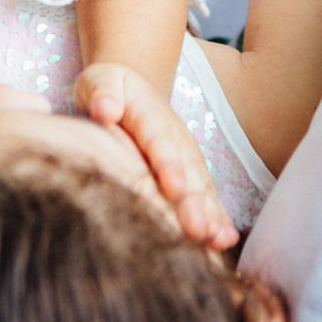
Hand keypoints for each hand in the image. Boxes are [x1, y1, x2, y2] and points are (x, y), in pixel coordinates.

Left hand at [74, 62, 238, 250]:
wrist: (130, 88)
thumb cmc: (108, 88)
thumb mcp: (98, 80)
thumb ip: (102, 92)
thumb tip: (105, 108)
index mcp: (149, 113)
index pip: (159, 139)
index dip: (167, 163)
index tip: (173, 188)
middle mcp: (174, 136)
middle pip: (186, 169)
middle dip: (194, 201)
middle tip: (198, 230)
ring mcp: (185, 154)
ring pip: (200, 185)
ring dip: (210, 213)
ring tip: (216, 240)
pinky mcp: (189, 171)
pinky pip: (205, 194)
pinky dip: (215, 217)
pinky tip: (223, 241)